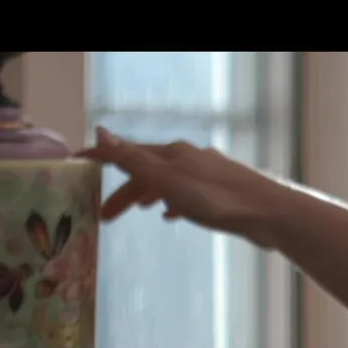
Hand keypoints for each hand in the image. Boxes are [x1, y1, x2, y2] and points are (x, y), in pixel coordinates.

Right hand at [76, 126, 293, 247]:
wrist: (269, 214)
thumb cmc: (217, 200)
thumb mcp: (169, 182)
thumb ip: (135, 161)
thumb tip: (101, 132)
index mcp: (173, 154)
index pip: (127, 152)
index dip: (101, 158)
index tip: (78, 164)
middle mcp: (189, 156)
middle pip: (147, 170)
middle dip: (124, 190)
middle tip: (104, 215)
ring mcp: (208, 172)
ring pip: (168, 180)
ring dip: (148, 193)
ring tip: (136, 210)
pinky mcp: (223, 190)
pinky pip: (189, 192)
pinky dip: (174, 201)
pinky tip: (173, 215)